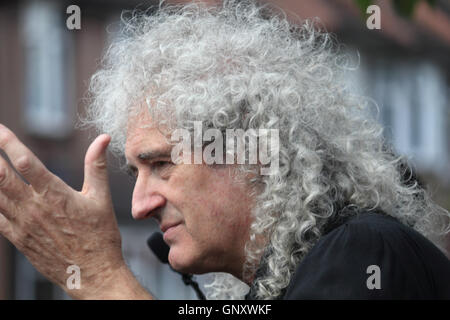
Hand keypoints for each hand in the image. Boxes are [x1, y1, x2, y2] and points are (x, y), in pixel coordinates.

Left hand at [0, 124, 140, 298]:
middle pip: (0, 177)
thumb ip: (96, 165)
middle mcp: (34, 208)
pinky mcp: (18, 238)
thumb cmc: (100, 236)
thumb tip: (103, 138)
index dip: (8, 143)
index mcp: (55, 195)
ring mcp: (23, 225)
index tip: (0, 129)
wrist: (92, 274)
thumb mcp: (101, 198)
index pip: (25, 162)